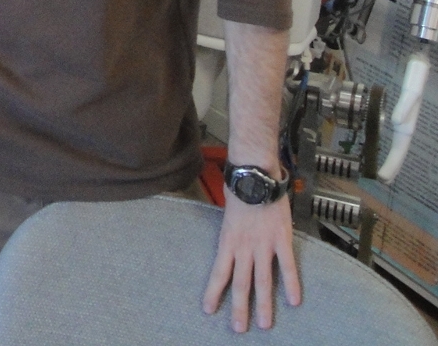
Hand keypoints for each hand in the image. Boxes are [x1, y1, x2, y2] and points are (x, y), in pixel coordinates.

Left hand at [202, 196, 301, 330]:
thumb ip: (232, 233)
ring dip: (264, 304)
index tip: (209, 310)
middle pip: (241, 283)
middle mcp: (243, 247)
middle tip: (239, 329)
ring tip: (265, 325)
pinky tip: (294, 301)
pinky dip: (291, 283)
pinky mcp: (281, 238)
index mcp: (227, 240)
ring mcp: (263, 244)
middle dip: (239, 308)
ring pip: (263, 280)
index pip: (219, 272)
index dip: (213, 292)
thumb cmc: (238, 189)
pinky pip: (287, 265)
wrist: (253, 173)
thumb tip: (234, 243)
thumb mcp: (227, 213)